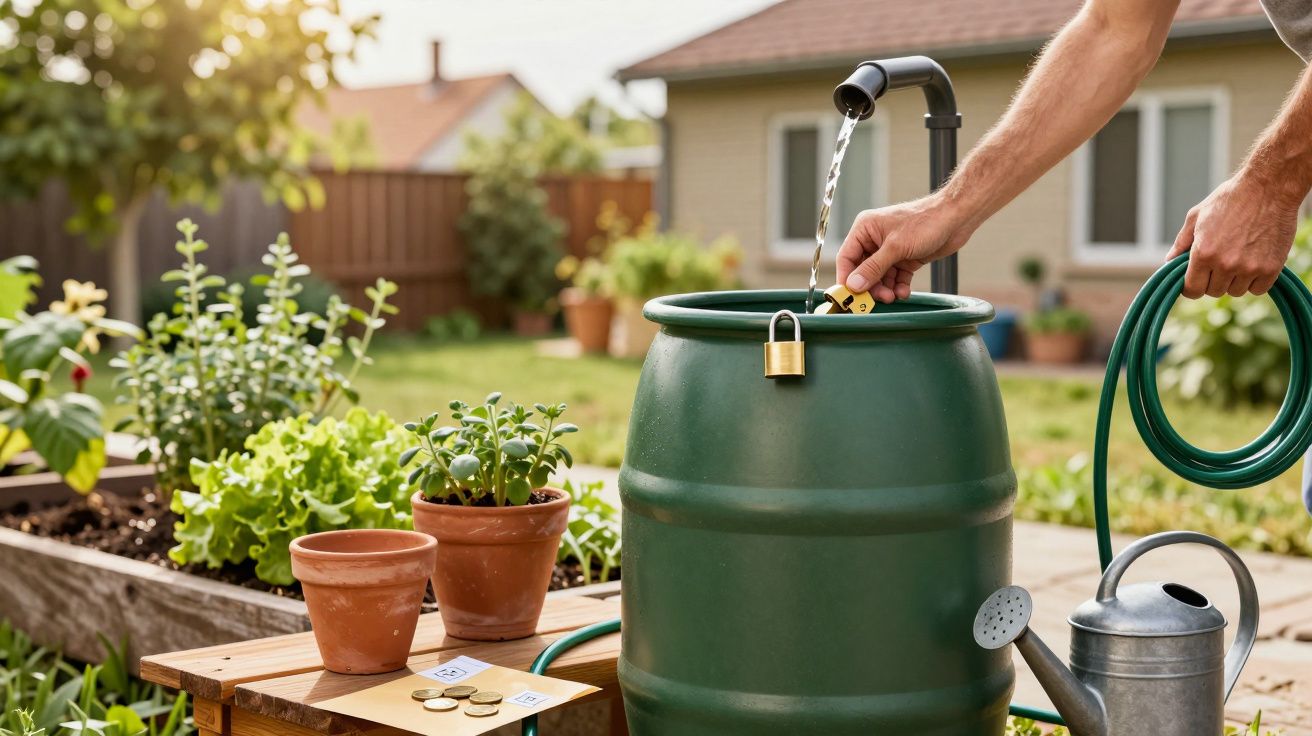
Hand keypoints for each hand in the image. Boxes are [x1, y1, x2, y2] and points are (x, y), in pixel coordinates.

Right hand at [836, 195, 974, 302]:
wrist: (956, 219)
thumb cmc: (925, 222)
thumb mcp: (895, 247)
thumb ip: (873, 268)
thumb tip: (853, 285)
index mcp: (865, 229)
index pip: (846, 257)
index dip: (846, 278)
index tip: (849, 297)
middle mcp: (874, 239)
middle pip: (863, 270)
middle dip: (871, 286)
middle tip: (879, 298)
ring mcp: (890, 250)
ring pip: (880, 277)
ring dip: (886, 289)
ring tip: (894, 296)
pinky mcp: (905, 258)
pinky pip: (896, 277)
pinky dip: (898, 287)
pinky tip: (904, 292)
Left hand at [1167, 172, 1300, 297]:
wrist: (1269, 188)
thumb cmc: (1230, 199)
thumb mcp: (1197, 216)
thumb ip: (1181, 242)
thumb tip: (1169, 261)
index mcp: (1203, 253)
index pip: (1192, 290)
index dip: (1192, 287)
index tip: (1197, 280)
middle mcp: (1225, 264)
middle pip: (1214, 291)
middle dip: (1214, 279)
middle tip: (1221, 260)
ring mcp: (1249, 268)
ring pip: (1236, 291)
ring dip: (1235, 280)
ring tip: (1239, 256)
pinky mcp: (1271, 268)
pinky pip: (1258, 289)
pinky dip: (1256, 280)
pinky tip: (1254, 262)